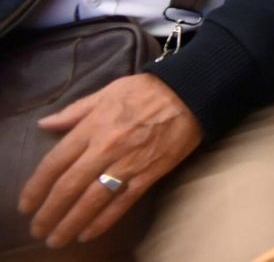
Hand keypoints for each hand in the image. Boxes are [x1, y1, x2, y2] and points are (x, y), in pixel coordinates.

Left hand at [18, 75, 201, 249]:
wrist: (191, 93)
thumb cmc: (147, 90)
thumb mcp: (107, 92)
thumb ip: (75, 111)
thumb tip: (45, 124)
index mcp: (92, 127)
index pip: (55, 163)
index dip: (36, 187)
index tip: (26, 205)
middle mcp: (105, 148)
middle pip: (69, 187)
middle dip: (49, 212)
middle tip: (38, 230)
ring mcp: (127, 164)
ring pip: (91, 200)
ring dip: (71, 223)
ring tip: (57, 239)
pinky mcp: (148, 175)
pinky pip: (121, 202)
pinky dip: (103, 221)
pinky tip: (88, 233)